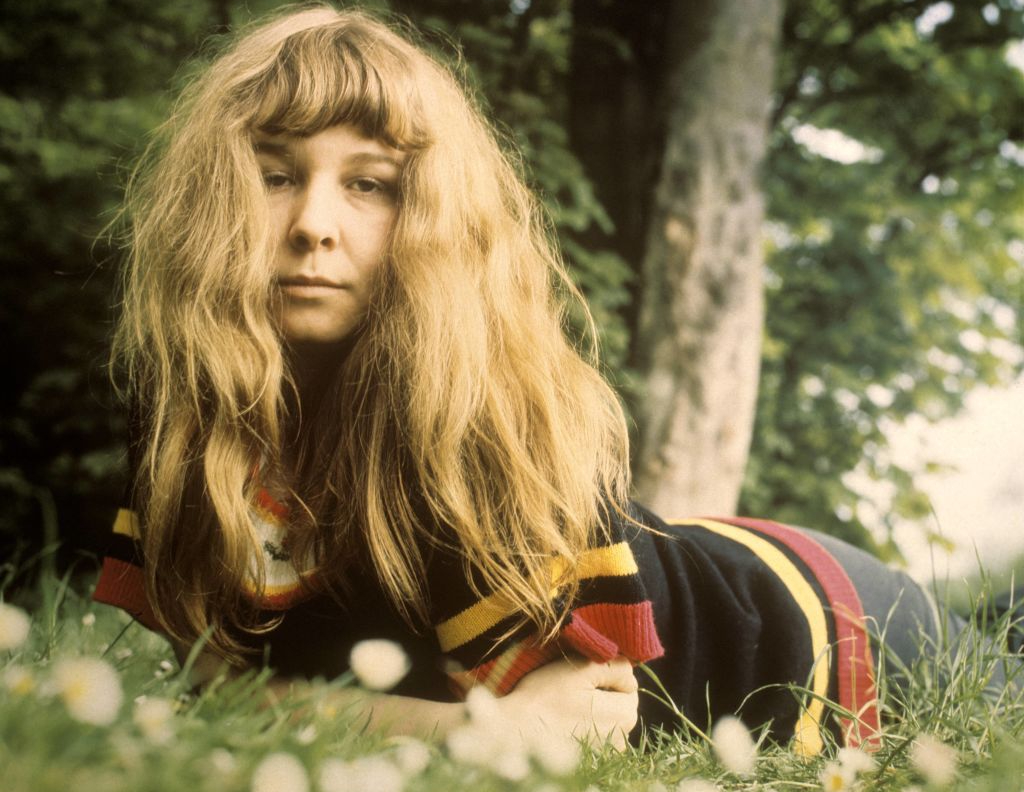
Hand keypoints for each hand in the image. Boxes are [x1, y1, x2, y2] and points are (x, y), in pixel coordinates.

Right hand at [496, 656, 638, 749]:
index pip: (630, 688)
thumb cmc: (545, 697)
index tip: (586, 676)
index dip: (610, 676)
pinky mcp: (589, 760)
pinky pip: (597, 737)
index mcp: (622, 715)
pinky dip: (587, 727)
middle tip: (576, 689)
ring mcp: (604, 752)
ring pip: (611, 722)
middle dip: (607, 695)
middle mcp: (619, 739)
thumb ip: (614, 667)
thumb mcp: (580, 669)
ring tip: (569, 706)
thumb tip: (630, 676)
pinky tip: (566, 722)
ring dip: (597, 711)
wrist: (515, 733)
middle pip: (623, 707)